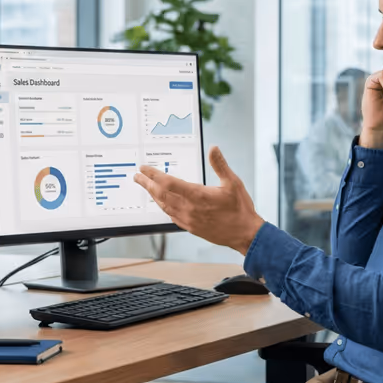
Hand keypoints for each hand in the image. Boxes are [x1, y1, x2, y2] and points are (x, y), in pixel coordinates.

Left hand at [134, 147, 264, 254]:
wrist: (244, 234)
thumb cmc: (240, 209)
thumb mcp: (233, 182)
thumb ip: (220, 165)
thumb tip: (214, 149)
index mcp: (198, 195)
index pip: (168, 183)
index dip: (154, 175)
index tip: (144, 169)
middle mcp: (189, 208)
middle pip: (161, 194)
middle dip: (147, 184)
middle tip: (137, 177)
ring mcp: (188, 219)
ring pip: (164, 206)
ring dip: (153, 195)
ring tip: (146, 187)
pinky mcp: (191, 227)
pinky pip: (171, 215)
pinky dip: (163, 207)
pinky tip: (161, 203)